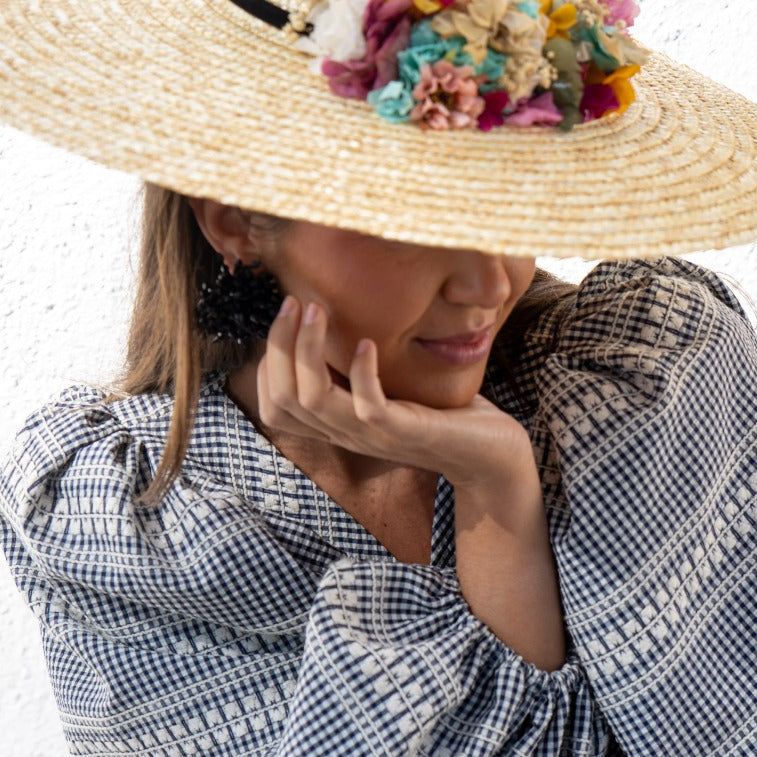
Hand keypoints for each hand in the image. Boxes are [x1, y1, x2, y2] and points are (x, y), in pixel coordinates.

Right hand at [257, 296, 534, 495]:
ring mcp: (373, 436)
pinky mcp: (405, 432)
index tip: (284, 320)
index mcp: (336, 426)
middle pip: (283, 398)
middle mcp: (345, 434)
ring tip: (316, 310)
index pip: (274, 406)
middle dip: (279, 344)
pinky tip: (367, 342)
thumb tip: (334, 325)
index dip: (267, 362)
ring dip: (308, 349)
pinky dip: (362, 371)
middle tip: (292, 302)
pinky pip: (368, 406)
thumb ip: (356, 372)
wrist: (489, 454)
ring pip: (313, 399)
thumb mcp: (386, 390)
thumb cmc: (438, 414)